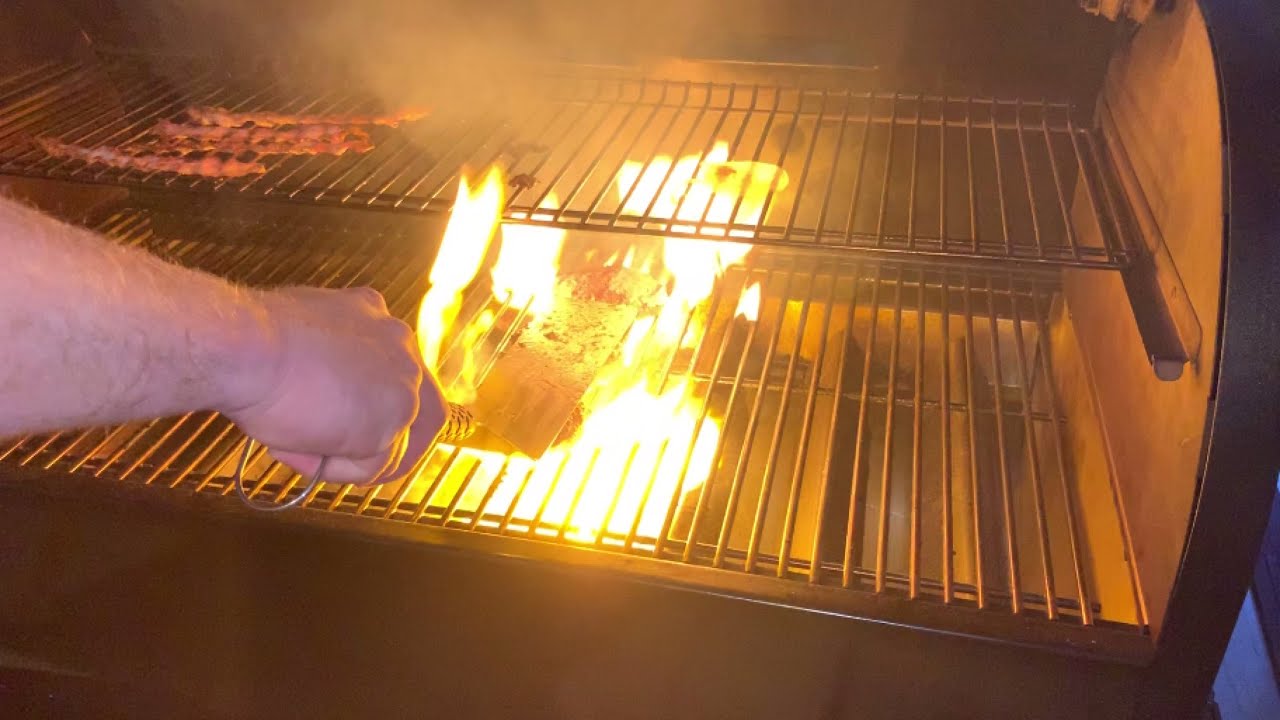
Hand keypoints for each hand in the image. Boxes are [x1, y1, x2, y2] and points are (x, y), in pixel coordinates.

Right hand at [223, 286, 446, 484]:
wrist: (245, 347)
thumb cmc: (253, 342)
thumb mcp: (299, 340)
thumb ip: (325, 363)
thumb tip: (320, 397)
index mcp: (373, 317)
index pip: (398, 370)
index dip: (379, 407)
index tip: (354, 427)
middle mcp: (399, 344)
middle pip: (423, 410)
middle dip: (391, 445)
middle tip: (352, 462)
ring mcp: (403, 383)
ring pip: (393, 443)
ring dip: (346, 457)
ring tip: (297, 446)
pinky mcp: (393, 420)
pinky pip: (371, 467)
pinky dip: (335, 470)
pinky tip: (299, 450)